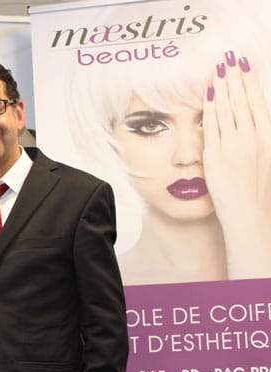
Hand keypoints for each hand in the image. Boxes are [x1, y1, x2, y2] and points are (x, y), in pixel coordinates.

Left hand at [203, 50, 270, 277]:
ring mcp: (234, 145)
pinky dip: (210, 105)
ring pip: (227, 107)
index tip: (245, 64)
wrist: (250, 215)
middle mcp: (254, 137)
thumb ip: (260, 137)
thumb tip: (254, 119)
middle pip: (242, 99)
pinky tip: (207, 92)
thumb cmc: (260, 190)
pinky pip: (212, 124)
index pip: (258, 101)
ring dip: (222, 85)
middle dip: (235, 76)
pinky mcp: (216, 155)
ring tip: (218, 68)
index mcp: (269, 136)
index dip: (250, 80)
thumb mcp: (267, 158)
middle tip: (228, 57)